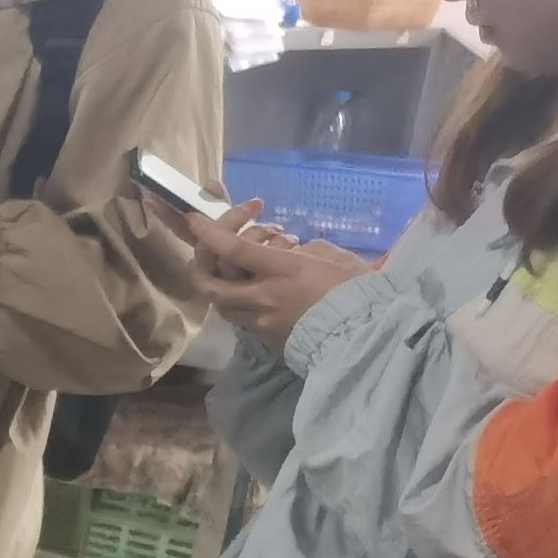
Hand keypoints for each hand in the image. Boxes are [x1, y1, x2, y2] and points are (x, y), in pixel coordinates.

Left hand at [196, 223, 372, 354]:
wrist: (364, 334)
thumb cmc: (355, 289)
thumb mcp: (330, 257)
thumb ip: (300, 251)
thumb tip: (287, 252)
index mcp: (282, 271)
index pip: (234, 250)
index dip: (210, 233)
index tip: (194, 218)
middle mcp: (262, 297)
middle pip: (210, 283)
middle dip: (203, 262)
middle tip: (214, 245)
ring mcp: (260, 321)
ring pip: (221, 302)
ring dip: (222, 281)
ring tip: (242, 265)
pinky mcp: (264, 338)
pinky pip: (239, 317)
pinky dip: (240, 299)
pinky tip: (258, 287)